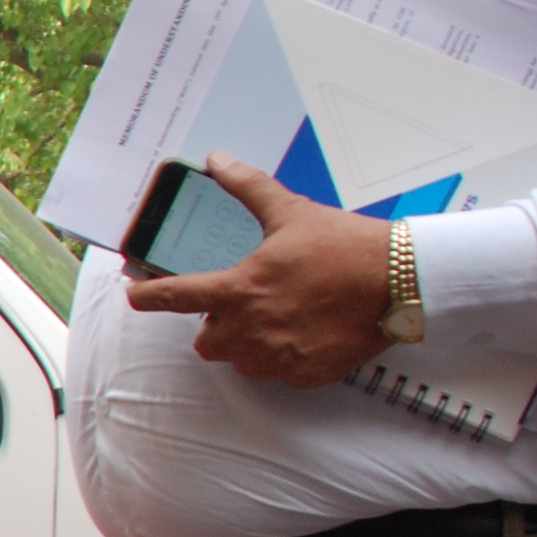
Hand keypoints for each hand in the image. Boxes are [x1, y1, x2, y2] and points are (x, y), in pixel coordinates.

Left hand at [121, 155, 396, 386]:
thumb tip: (218, 161)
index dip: (149, 297)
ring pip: (240, 361)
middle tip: (243, 305)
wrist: (401, 282)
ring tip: (278, 318)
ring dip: (248, 344)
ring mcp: (276, 357)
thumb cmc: (345, 247)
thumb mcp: (291, 212)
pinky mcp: (304, 375)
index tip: (135, 296)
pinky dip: (284, 359)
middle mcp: (250, 329)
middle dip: (217, 326)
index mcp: (238, 289)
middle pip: (206, 342)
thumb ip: (248, 188)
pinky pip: (278, 373)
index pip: (175, 298)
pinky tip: (306, 334)